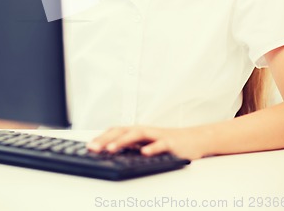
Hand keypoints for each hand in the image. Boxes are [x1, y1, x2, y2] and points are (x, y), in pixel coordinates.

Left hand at [86, 125, 212, 160]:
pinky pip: (160, 144)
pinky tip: (144, 153)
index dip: (102, 137)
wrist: (194, 139)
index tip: (89, 146)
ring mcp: (158, 135)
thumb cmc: (168, 142)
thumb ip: (132, 146)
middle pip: (123, 130)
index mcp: (138, 131)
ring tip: (111, 149)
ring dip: (123, 141)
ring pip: (138, 135)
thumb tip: (112, 152)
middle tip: (93, 148)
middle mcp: (146, 131)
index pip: (117, 131)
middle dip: (107, 139)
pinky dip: (152, 148)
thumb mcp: (147, 144)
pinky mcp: (171, 143)